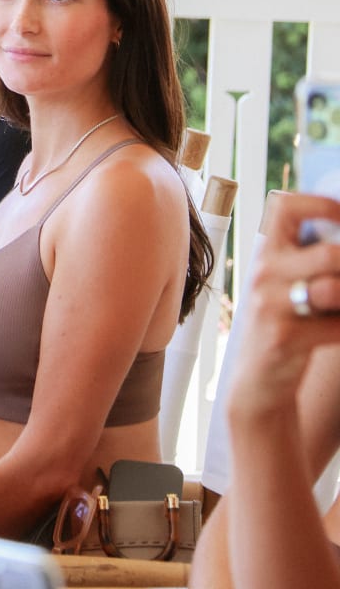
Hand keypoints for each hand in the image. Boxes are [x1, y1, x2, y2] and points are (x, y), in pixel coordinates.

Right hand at [230, 191, 339, 419]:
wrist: (256, 383)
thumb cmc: (283, 325)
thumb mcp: (286, 285)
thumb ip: (311, 260)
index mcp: (266, 253)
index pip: (285, 207)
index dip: (321, 204)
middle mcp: (264, 274)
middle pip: (328, 254)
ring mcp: (271, 306)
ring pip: (334, 290)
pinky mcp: (283, 338)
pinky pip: (337, 328)